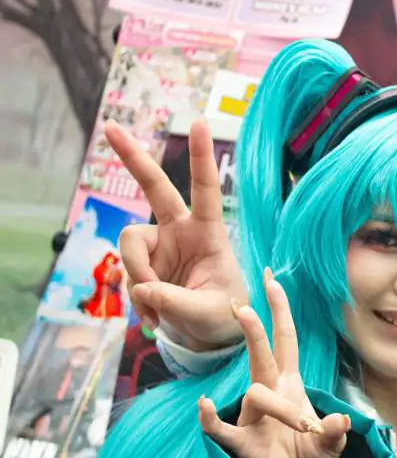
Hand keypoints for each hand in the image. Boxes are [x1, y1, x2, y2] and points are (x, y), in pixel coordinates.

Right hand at [107, 118, 247, 349]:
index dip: (201, 158)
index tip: (199, 123)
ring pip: (129, 247)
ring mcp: (159, 247)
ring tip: (158, 309)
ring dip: (138, 280)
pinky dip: (137, 301)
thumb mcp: (211, 312)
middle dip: (132, 157)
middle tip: (109, 126)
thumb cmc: (225, 314)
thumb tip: (144, 289)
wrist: (212, 334)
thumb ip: (178, 301)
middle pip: (154, 187)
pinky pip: (127, 277)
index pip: (206, 190)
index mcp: (209, 232)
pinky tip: (154, 317)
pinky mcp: (143, 266)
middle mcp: (180, 231)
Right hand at [198, 269, 350, 457]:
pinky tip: (204, 407)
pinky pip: (221, 430)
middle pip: (262, 356)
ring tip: (306, 428)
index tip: (272, 278)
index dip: (279, 310)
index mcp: (290, 385)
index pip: (285, 340)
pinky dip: (210, 420)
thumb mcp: (331, 444)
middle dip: (255, 331)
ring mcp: (251, 418)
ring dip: (281, 408)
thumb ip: (335, 432)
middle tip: (242, 308)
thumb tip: (339, 421)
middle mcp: (268, 394)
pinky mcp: (242, 445)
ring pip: (257, 395)